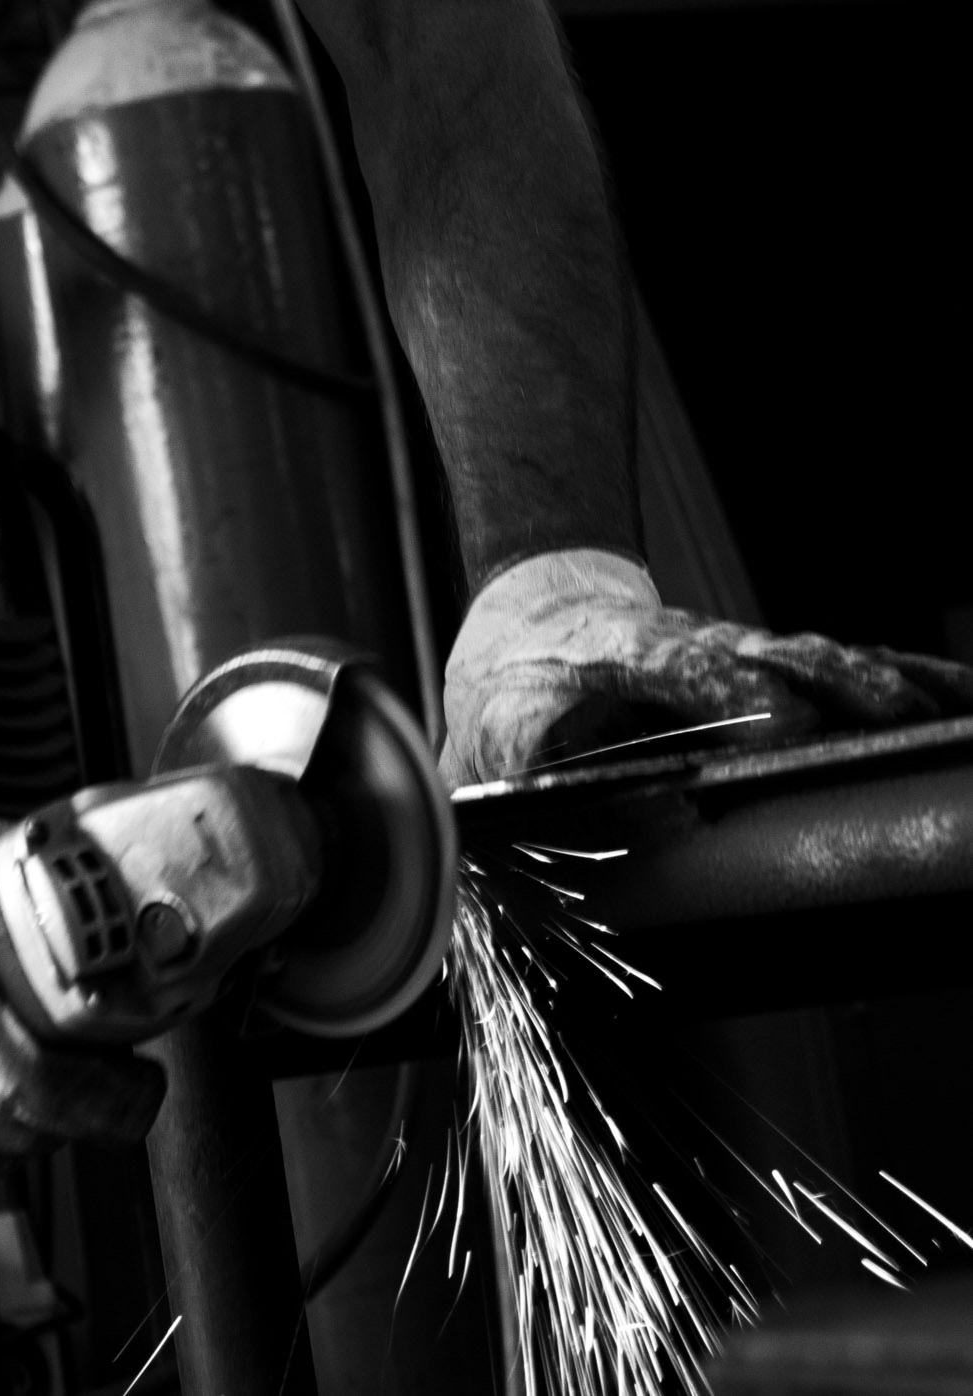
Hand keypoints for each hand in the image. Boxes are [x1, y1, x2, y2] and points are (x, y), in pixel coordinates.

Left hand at [439, 551, 972, 789]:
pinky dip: (908, 677)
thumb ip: (521, 763)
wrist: (534, 615)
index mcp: (619, 656)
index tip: (772, 728)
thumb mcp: (488, 728)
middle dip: (826, 686)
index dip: (726, 694)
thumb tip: (556, 799)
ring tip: (939, 719)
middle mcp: (694, 647)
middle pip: (770, 655)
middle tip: (880, 722)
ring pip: (819, 658)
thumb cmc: (514, 686)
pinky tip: (956, 702)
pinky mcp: (776, 667)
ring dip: (879, 684)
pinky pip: (848, 667)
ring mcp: (741, 654)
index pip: (677, 666)